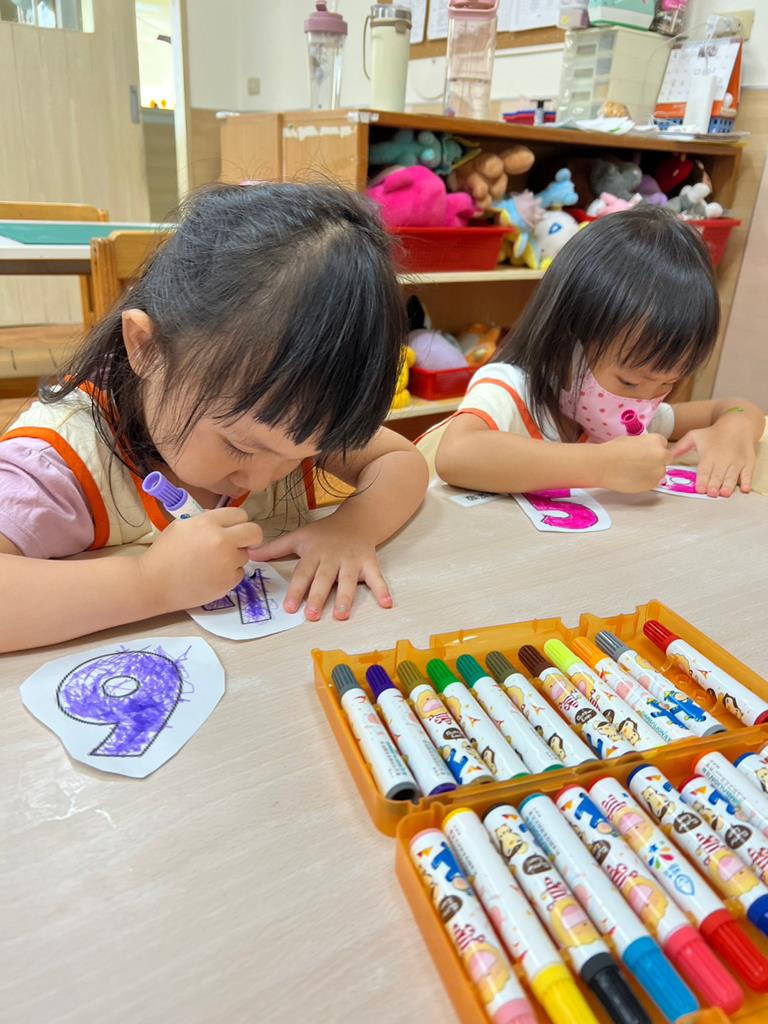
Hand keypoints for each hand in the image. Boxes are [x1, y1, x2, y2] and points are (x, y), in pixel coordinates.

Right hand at [139, 507, 263, 611]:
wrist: (153, 583)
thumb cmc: (164, 552)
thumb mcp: (181, 525)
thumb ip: (205, 520)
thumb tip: (224, 521)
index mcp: (209, 523)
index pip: (240, 514)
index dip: (237, 521)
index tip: (233, 528)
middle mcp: (222, 541)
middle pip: (254, 532)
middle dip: (250, 537)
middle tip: (240, 543)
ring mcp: (227, 563)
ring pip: (245, 555)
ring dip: (234, 557)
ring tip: (212, 563)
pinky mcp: (228, 582)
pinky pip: (238, 573)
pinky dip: (228, 574)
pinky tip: (211, 576)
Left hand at [247, 517, 391, 621]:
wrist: (358, 518)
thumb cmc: (324, 532)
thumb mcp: (299, 536)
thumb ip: (275, 549)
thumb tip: (249, 555)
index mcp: (314, 553)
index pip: (303, 573)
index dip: (296, 590)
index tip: (289, 607)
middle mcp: (332, 558)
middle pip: (324, 579)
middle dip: (318, 597)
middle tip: (311, 615)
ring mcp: (352, 561)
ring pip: (348, 580)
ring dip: (345, 597)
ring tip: (341, 615)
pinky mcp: (370, 562)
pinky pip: (377, 577)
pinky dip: (382, 590)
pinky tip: (386, 604)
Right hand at [594, 433, 669, 492]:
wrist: (602, 465)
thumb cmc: (613, 451)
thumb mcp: (633, 440)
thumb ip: (646, 446)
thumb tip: (648, 453)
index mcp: (656, 440)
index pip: (663, 444)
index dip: (653, 449)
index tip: (644, 453)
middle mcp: (661, 455)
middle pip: (666, 458)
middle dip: (656, 460)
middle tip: (641, 463)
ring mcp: (658, 471)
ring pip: (660, 472)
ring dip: (651, 472)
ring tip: (634, 471)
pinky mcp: (652, 484)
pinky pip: (652, 482)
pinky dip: (645, 481)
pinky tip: (632, 478)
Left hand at [671, 414, 756, 496]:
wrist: (737, 425)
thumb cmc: (713, 433)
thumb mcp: (694, 436)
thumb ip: (680, 447)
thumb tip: (667, 457)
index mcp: (709, 454)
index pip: (705, 470)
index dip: (702, 480)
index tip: (700, 489)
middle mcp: (723, 459)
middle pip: (718, 475)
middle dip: (714, 484)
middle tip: (711, 493)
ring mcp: (736, 462)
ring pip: (732, 476)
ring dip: (728, 485)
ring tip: (724, 493)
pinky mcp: (748, 463)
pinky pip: (748, 474)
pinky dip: (747, 481)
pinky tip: (745, 489)